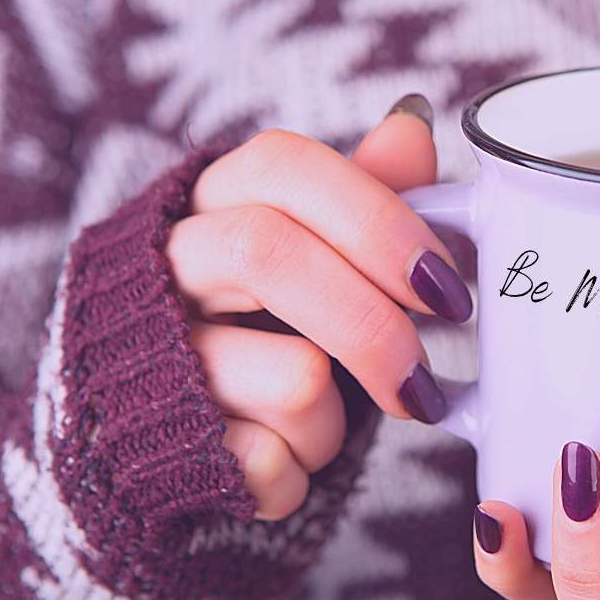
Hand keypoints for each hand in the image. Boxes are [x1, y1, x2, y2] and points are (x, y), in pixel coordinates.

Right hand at [166, 96, 470, 519]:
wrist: (156, 435)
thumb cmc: (261, 331)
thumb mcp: (313, 256)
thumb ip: (362, 197)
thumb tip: (413, 126)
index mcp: (214, 203)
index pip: (285, 165)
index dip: (377, 219)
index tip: (445, 286)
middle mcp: (168, 263)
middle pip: (267, 252)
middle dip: (375, 328)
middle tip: (426, 385)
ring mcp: (153, 351)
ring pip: (293, 378)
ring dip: (336, 421)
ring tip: (317, 419)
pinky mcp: (159, 442)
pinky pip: (271, 463)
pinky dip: (299, 473)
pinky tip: (275, 456)